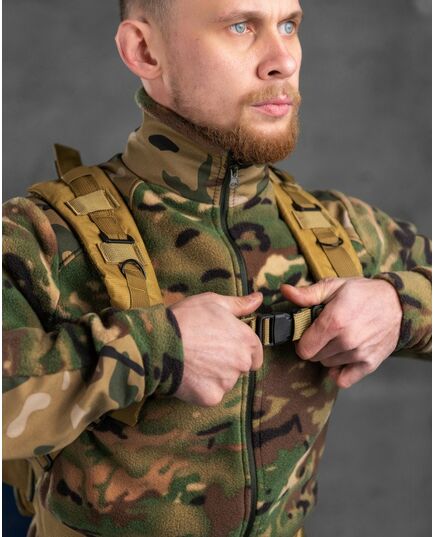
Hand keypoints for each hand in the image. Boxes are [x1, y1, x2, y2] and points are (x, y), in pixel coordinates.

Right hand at [169, 291, 262, 405]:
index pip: (255, 354)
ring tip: (194, 362)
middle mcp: (242, 363)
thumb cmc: (187, 317)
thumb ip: (240, 304)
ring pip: (226, 382)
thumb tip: (258, 298)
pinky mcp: (212, 397)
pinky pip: (211, 395)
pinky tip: (189, 375)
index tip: (225, 346)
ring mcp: (227, 382)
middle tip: (205, 352)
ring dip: (214, 376)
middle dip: (228, 363)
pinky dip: (202, 389)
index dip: (241, 350)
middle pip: (241, 368)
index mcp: (246, 340)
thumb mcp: (213, 302)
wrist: (160, 342)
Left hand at [280, 277, 401, 388]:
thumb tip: (285, 291)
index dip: (301, 340)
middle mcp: (346, 341)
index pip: (303, 348)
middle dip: (314, 346)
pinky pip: (343, 379)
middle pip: (314, 357)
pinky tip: (341, 357)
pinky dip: (339, 372)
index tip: (306, 332)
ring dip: (328, 355)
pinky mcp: (369, 364)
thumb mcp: (334, 286)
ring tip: (337, 338)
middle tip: (323, 333)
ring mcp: (358, 354)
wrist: (397, 303)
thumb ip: (307, 294)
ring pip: (327, 365)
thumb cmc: (363, 293)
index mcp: (334, 322)